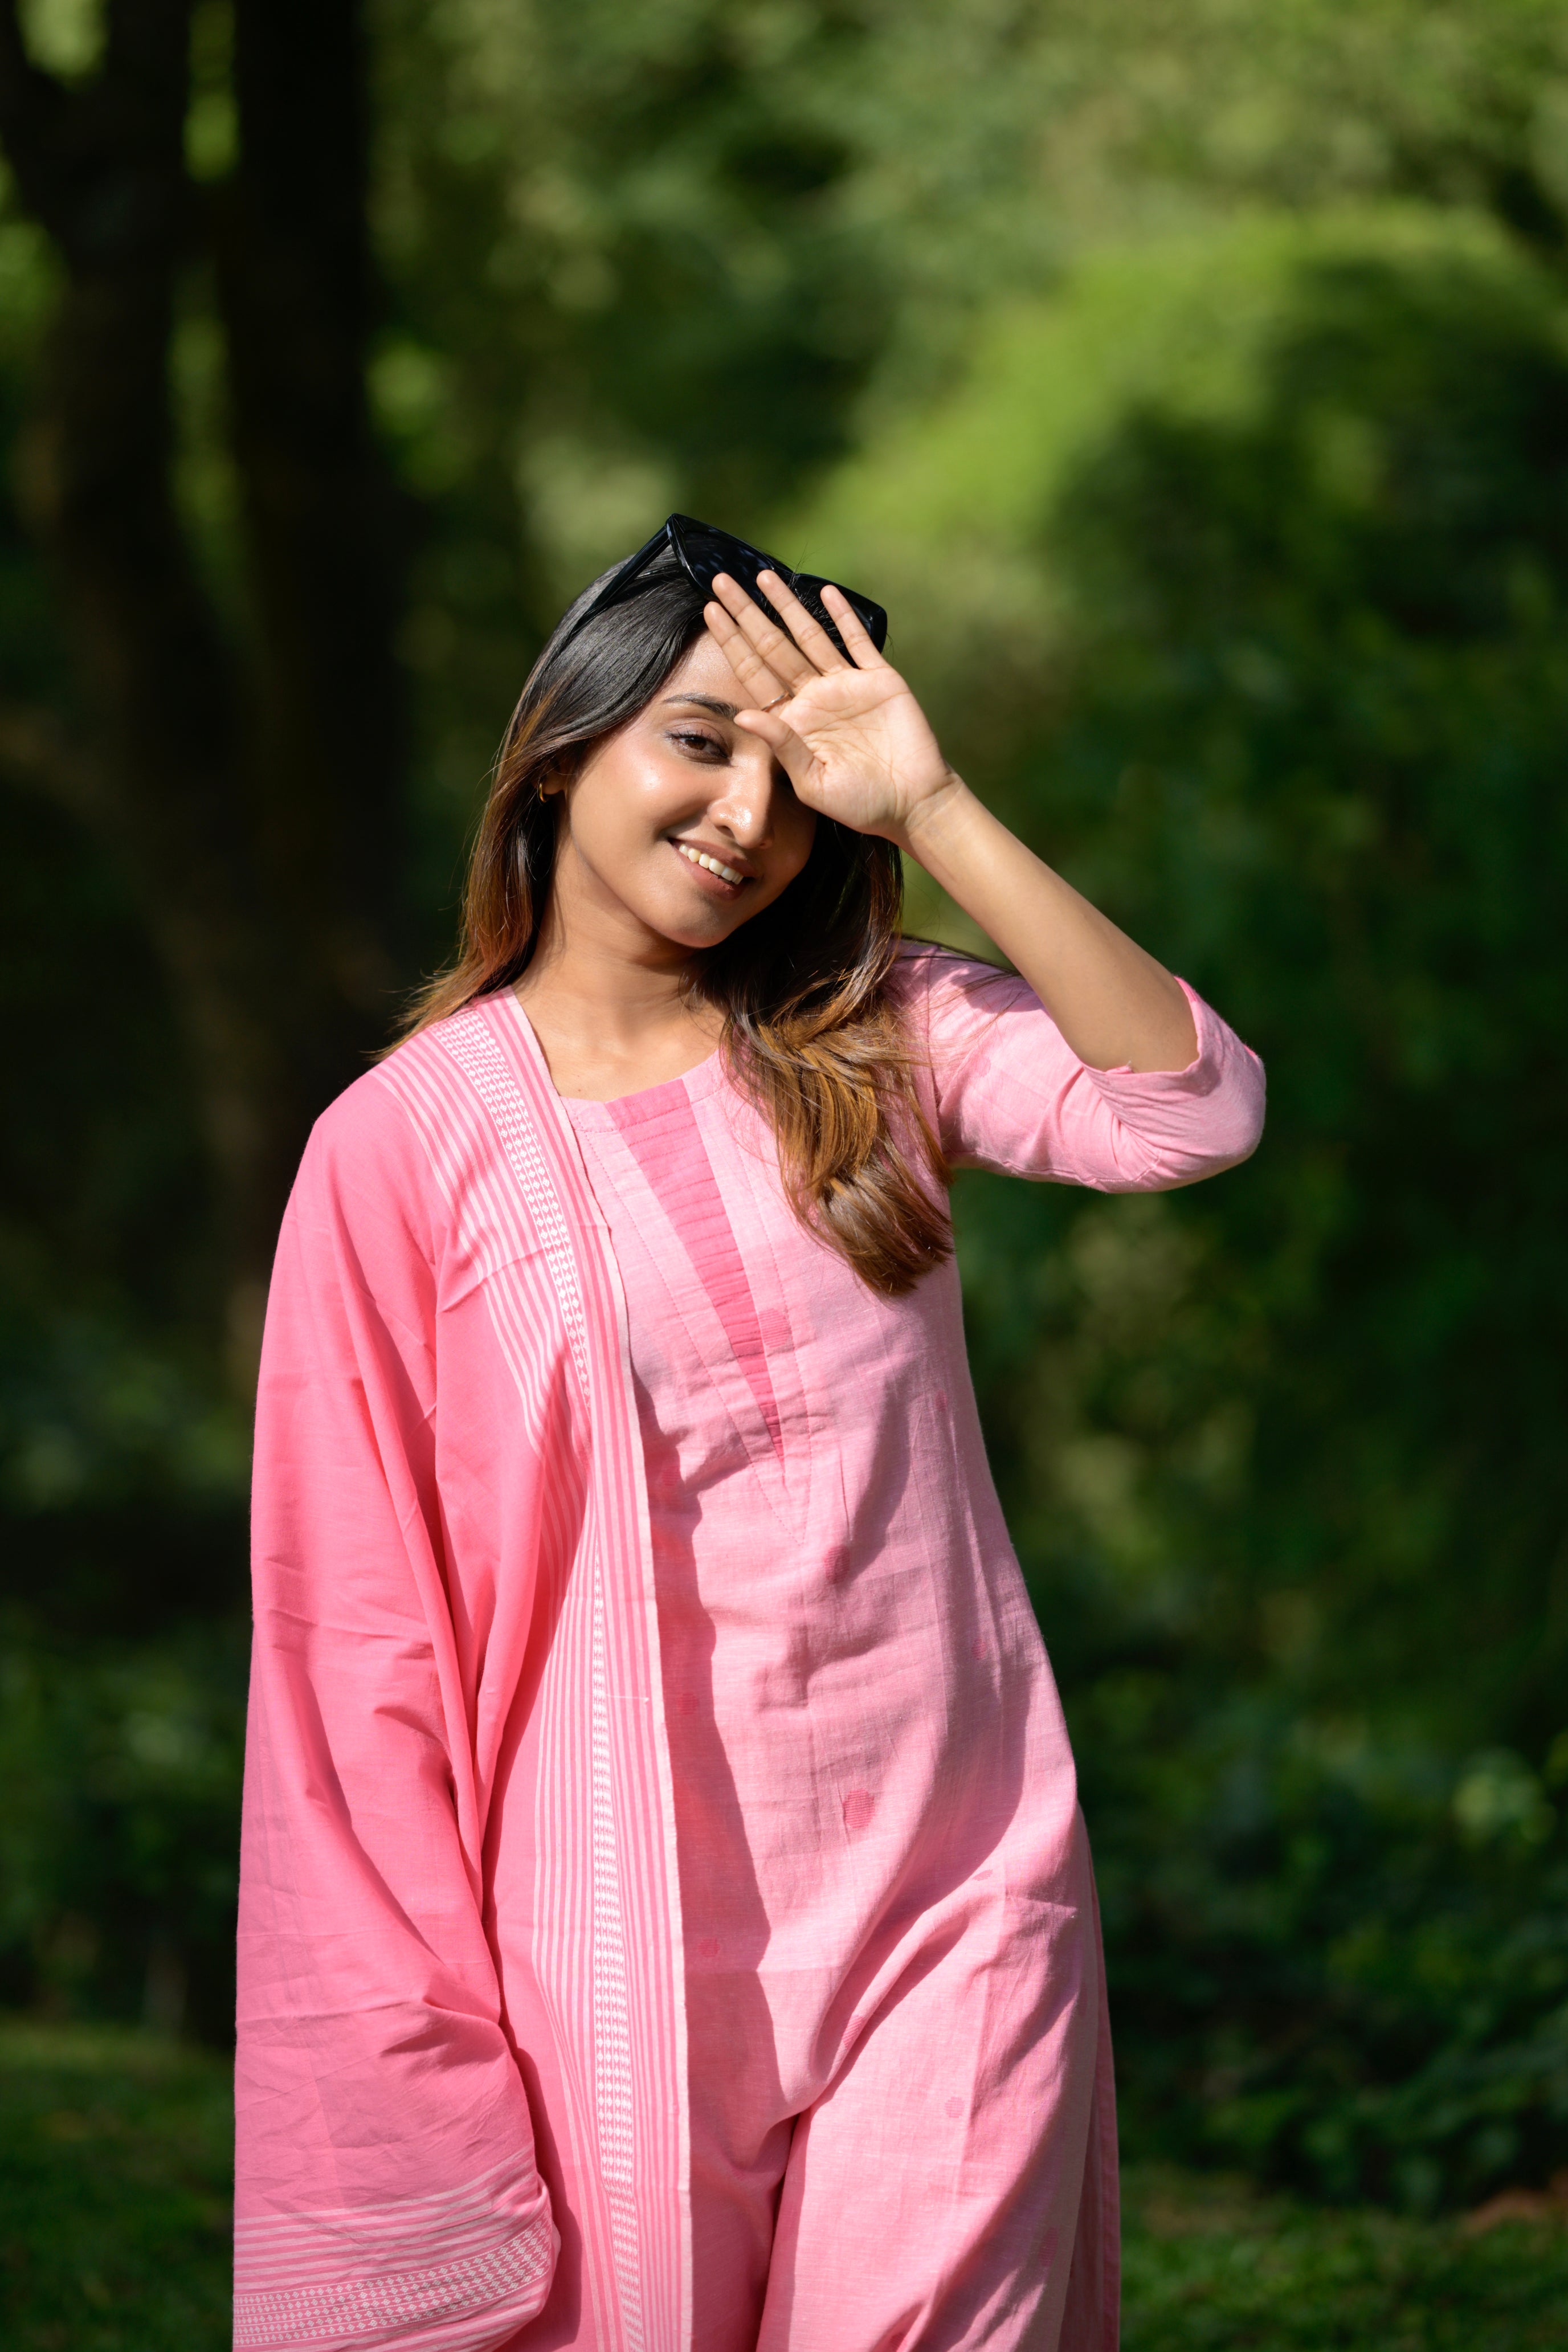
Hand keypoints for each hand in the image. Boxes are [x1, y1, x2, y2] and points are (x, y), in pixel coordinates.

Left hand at [704, 568, 963, 847]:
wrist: (913, 804)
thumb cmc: (860, 804)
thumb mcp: (812, 783)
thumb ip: (781, 746)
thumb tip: (741, 716)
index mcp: (793, 721)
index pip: (754, 673)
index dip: (733, 642)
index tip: (710, 612)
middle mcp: (815, 697)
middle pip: (774, 646)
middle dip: (748, 613)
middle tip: (722, 581)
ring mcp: (846, 685)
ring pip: (810, 635)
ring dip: (788, 606)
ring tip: (765, 577)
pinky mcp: (879, 680)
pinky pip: (858, 642)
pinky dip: (844, 617)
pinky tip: (826, 592)